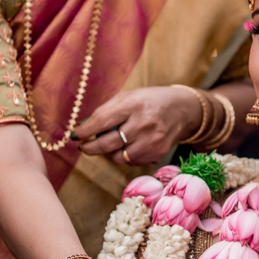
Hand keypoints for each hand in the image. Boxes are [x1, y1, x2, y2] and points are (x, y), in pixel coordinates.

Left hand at [74, 86, 201, 165]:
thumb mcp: (129, 96)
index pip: (102, 121)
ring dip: (108, 154)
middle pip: (107, 144)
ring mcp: (152, 141)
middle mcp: (143, 124)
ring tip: (109, 145)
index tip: (76, 135)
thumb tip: (83, 128)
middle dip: (90, 148)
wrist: (182, 110)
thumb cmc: (149, 101)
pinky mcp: (158, 153)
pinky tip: (129, 146)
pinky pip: (131, 162)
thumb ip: (106, 110)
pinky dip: (125, 156)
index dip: (85, 131)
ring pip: (118, 157)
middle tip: (84, 147)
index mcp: (134, 105)